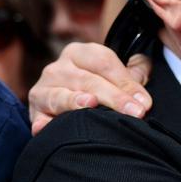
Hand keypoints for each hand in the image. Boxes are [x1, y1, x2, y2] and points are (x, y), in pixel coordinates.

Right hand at [28, 42, 152, 134]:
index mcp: (80, 53)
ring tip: (90, 105)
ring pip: (61, 94)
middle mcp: (58, 67)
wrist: (66, 100)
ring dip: (75, 100)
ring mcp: (43, 88)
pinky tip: (46, 128)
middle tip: (135, 112)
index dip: (125, 81)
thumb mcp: (115, 75)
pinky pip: (38, 117)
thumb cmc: (98, 86)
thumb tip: (146, 66)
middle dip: (114, 97)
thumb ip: (134, 73)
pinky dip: (42, 122)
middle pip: (87, 79)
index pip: (104, 62)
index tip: (144, 102)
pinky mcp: (34, 111)